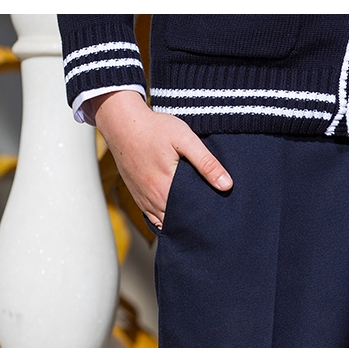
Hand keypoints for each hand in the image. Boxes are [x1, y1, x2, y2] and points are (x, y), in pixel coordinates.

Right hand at [91, 90, 232, 228]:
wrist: (122, 123)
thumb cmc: (154, 129)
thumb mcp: (185, 140)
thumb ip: (206, 163)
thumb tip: (226, 185)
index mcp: (166, 189)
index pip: (190, 216)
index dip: (205, 220)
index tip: (218, 219)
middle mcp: (153, 200)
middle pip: (178, 223)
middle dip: (194, 224)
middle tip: (212, 222)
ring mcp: (143, 200)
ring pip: (165, 223)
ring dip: (180, 224)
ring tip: (198, 222)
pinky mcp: (138, 196)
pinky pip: (153, 217)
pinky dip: (166, 220)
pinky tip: (178, 217)